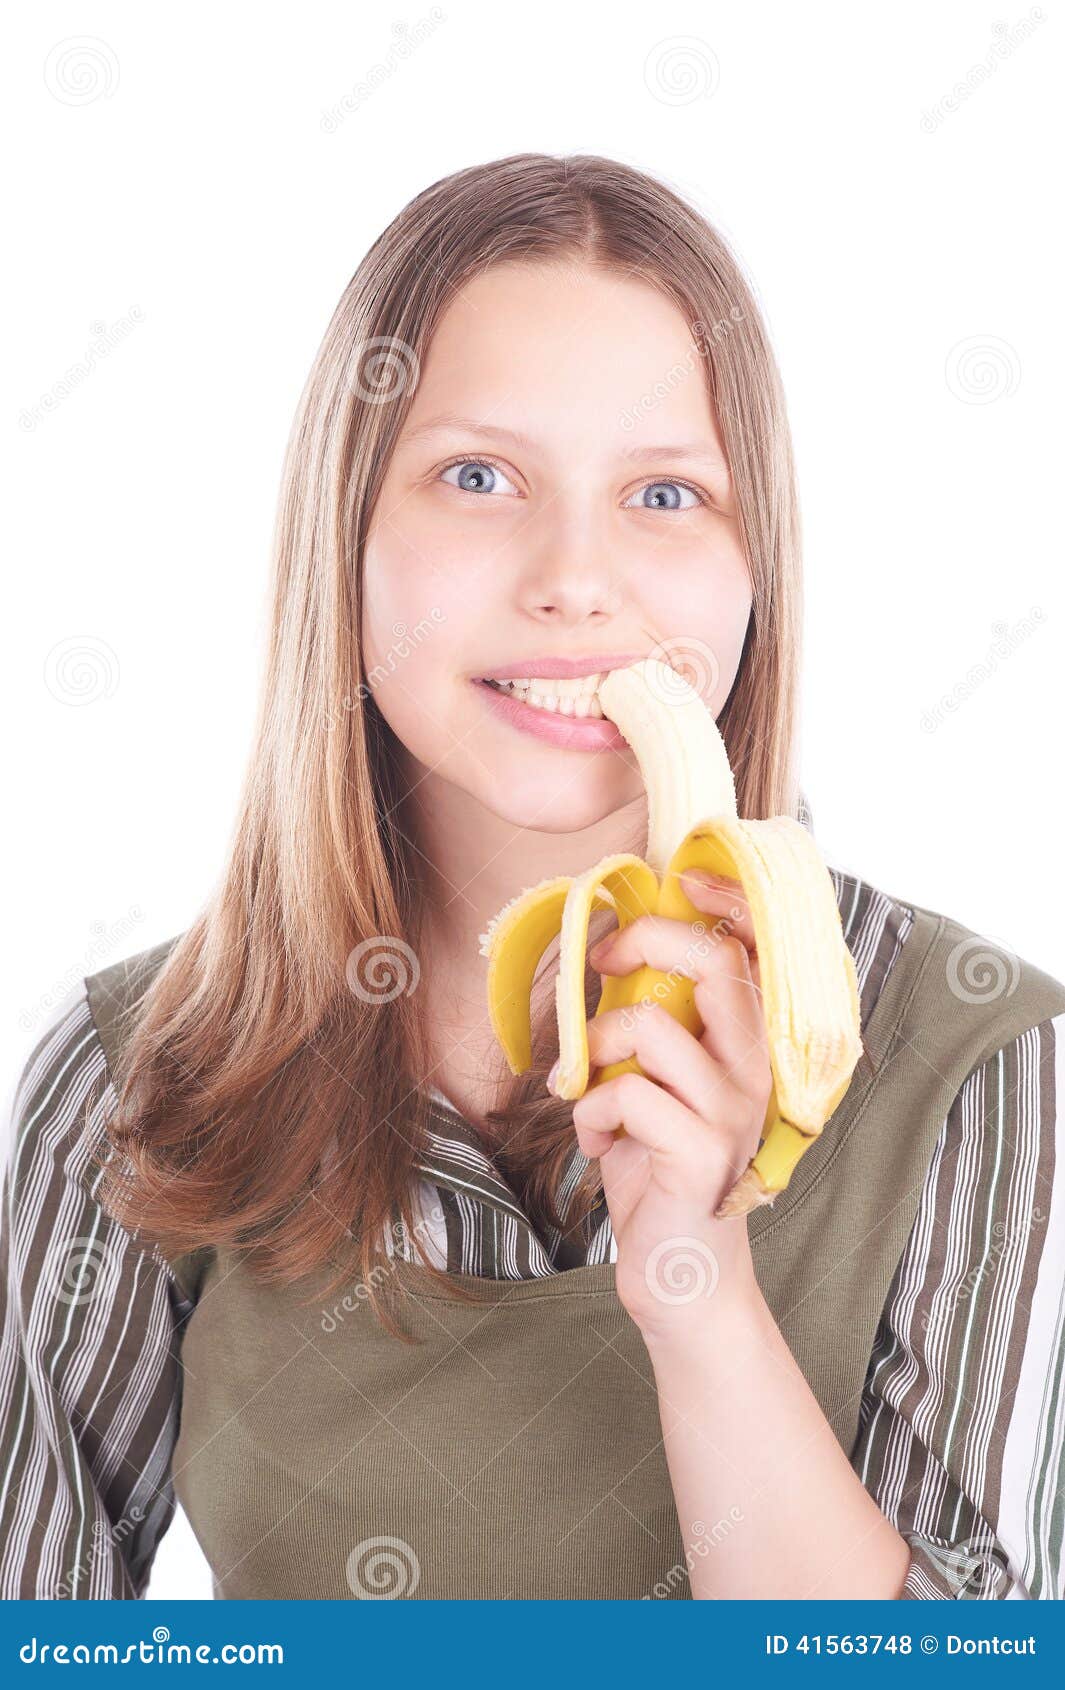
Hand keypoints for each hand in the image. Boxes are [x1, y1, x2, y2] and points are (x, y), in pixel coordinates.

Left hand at [568, 869, 770, 1341]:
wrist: (681, 1274)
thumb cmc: (659, 1166)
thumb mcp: (657, 1081)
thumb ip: (655, 1021)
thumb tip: (614, 948)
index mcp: (749, 1043)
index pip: (757, 950)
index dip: (727, 901)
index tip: (682, 879)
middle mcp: (756, 1068)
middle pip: (714, 963)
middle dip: (646, 942)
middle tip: (605, 961)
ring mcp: (735, 1111)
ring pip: (650, 1026)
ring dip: (595, 1050)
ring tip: (589, 1090)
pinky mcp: (703, 1154)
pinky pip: (624, 1096)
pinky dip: (588, 1116)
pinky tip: (595, 1145)